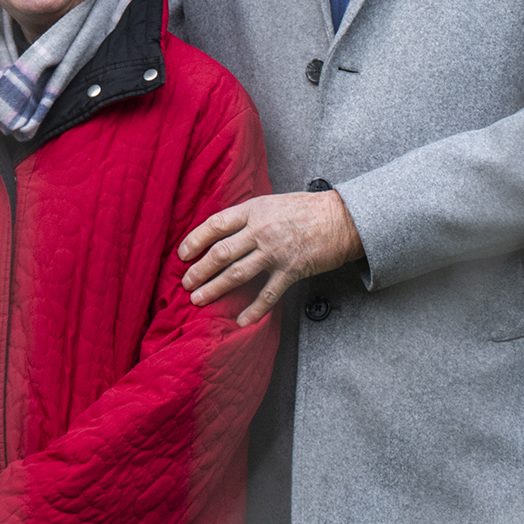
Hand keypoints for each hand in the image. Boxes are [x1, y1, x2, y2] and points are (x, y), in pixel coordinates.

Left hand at [178, 189, 362, 324]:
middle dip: (199, 271)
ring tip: (199, 299)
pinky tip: (240, 320)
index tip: (182, 255)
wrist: (341, 218)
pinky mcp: (291, 271)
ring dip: (215, 289)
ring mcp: (275, 252)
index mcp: (253, 210)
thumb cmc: (305, 209)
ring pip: (237, 274)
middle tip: (186, 284)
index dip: (195, 240)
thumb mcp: (270, 202)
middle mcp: (260, 230)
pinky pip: (267, 295)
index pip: (215, 225)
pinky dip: (253, 310)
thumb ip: (246, 217)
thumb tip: (220, 233)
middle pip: (220, 253)